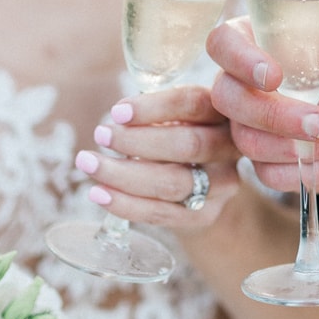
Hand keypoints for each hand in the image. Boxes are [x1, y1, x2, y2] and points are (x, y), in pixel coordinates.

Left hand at [76, 85, 240, 233]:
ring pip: (173, 183)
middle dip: (137, 141)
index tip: (117, 112)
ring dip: (123, 175)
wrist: (206, 177)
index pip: (193, 104)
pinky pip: (162, 213)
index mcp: (222, 111)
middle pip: (187, 145)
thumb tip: (118, 115)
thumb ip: (155, 107)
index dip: (154, 107)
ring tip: (88, 164)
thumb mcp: (177, 111)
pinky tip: (98, 193)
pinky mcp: (206, 214)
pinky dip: (126, 204)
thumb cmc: (181, 131)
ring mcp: (222, 184)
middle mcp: (229, 147)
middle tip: (100, 134)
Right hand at [207, 19, 318, 203]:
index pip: (224, 41)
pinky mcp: (267, 162)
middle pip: (228, 98)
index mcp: (263, 39)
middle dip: (274, 115)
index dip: (238, 58)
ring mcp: (251, 125)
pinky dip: (318, 171)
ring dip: (304, 147)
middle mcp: (246, 82)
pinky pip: (273, 175)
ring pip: (250, 142)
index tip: (274, 76)